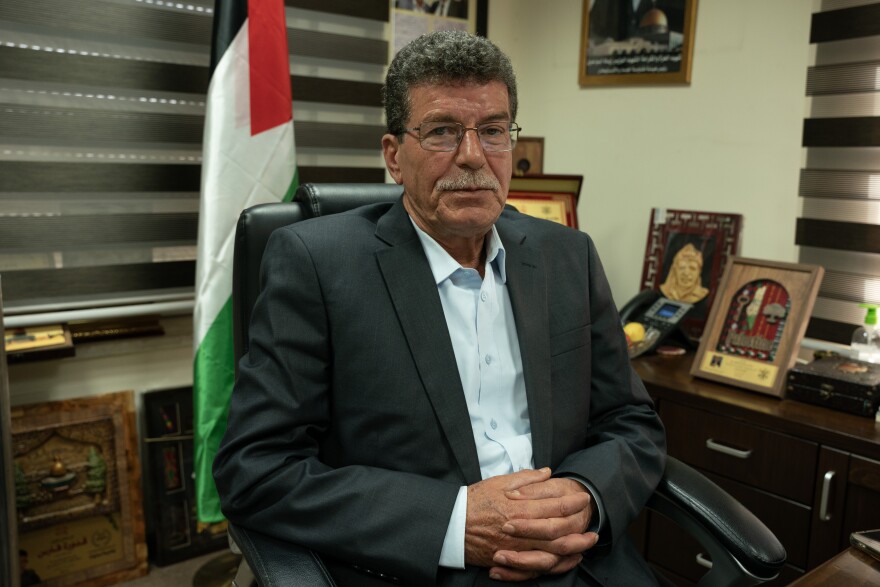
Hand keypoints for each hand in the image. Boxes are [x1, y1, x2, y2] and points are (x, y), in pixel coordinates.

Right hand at [464, 469, 598, 581]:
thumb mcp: (498, 482)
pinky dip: (554, 564)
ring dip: (572, 548)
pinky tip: (565, 559)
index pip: (553, 506)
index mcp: (518, 508)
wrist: (451, 525)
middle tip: (593, 523)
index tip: (583, 497)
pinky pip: (537, 567)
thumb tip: (547, 473)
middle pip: (558, 532)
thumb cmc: (474, 501)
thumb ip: (525, 478)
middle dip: (579, 527)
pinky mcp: (510, 561)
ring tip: (586, 544)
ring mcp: (516, 548)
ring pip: (551, 552)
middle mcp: (520, 530)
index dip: (571, 502)